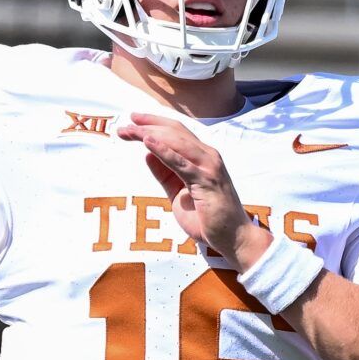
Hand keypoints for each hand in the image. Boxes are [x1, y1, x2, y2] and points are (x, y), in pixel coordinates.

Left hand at [115, 113, 267, 263]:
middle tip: (124, 126)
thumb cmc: (208, 217)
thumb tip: (147, 154)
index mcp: (203, 157)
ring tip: (129, 131)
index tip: (133, 121)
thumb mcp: (178, 192)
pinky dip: (163, 151)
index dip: (155, 123)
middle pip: (175, 131)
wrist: (233, 238)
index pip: (177, 132)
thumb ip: (165, 173)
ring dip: (150, 134)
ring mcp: (209, 167)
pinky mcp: (206, 181)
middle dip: (148, 125)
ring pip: (176, 142)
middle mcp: (208, 156)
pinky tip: (147, 143)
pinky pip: (180, 163)